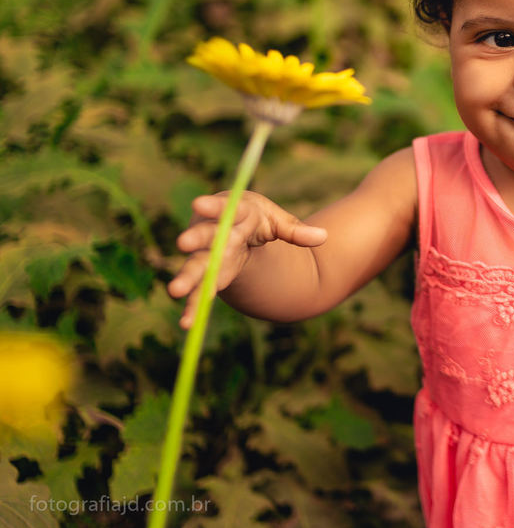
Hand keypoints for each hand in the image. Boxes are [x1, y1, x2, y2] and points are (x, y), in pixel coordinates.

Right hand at [168, 191, 326, 328]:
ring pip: (196, 266)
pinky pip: (199, 292)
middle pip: (205, 237)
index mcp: (234, 213)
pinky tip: (188, 324)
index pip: (223, 207)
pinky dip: (194, 307)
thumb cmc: (257, 219)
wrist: (238, 227)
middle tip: (182, 243)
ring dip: (187, 278)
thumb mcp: (278, 221)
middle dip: (195, 240)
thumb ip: (296, 230)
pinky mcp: (208, 277)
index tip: (199, 203)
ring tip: (175, 291)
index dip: (212, 206)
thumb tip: (323, 237)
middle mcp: (215, 233)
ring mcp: (208, 255)